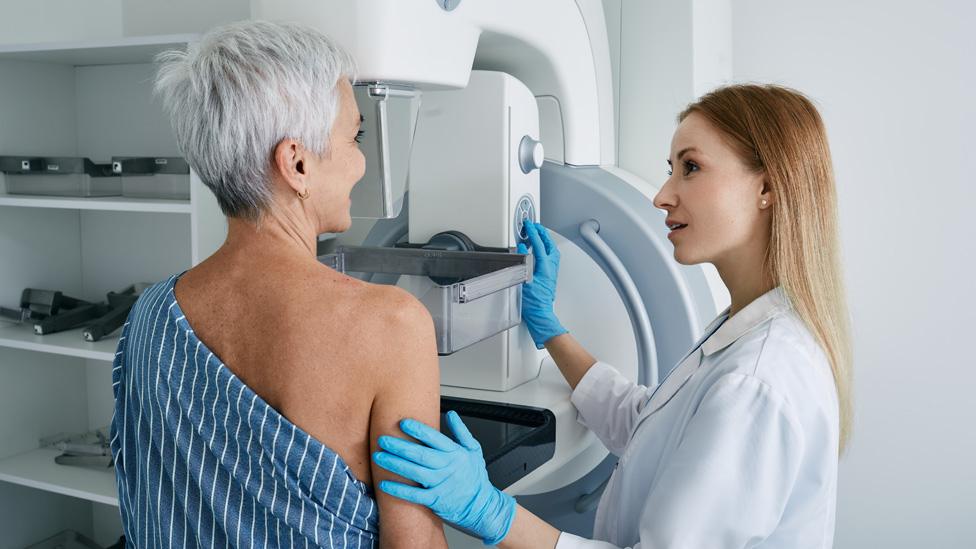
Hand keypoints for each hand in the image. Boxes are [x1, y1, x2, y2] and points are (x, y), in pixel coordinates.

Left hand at [374, 411, 515, 545]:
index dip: (418, 430)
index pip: (434, 438)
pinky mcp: (435, 500)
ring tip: (379, 457)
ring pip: (414, 472)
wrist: (481, 506)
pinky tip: (385, 483)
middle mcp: (447, 468)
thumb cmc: (475, 477)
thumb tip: (451, 414)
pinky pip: (414, 495)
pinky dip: (399, 490)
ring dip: (395, 464)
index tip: (403, 422)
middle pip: (420, 454)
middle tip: (382, 439)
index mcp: (455, 454)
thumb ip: (461, 431)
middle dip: (399, 446)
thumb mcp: (474, 450)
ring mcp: (441, 485)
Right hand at [517, 221, 567, 348]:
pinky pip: (550, 258)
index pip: (539, 245)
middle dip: (542, 234)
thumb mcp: (524, 281)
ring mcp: (551, 272)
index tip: (529, 225)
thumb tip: (523, 250)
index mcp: (545, 268)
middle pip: (549, 245)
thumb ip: (523, 263)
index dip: (533, 233)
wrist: (540, 315)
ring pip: (552, 251)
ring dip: (545, 241)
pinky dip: (545, 250)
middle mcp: (551, 268)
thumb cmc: (533, 303)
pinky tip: (540, 251)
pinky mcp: (549, 277)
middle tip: (535, 226)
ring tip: (538, 235)